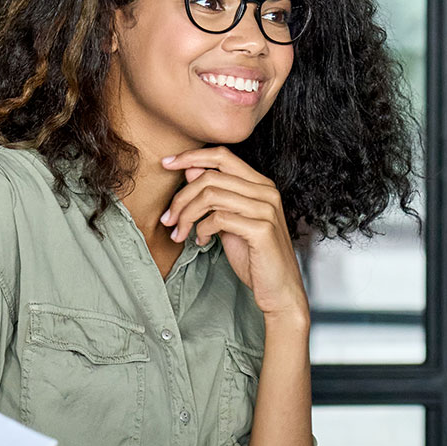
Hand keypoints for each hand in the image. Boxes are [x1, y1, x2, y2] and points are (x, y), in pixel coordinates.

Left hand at [160, 147, 308, 320]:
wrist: (279, 290)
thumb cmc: (254, 256)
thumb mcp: (229, 221)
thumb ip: (215, 196)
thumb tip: (191, 170)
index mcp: (260, 184)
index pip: (222, 156)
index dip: (191, 156)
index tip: (167, 163)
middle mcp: (266, 191)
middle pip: (210, 176)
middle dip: (181, 197)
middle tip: (167, 219)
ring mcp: (266, 209)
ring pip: (211, 196)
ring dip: (186, 216)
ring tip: (180, 234)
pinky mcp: (262, 229)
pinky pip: (219, 218)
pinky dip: (202, 230)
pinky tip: (202, 242)